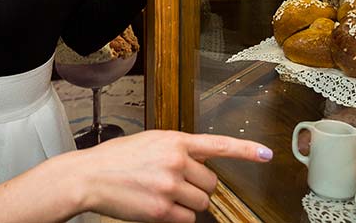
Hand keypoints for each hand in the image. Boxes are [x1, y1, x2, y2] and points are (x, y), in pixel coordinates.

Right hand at [78, 130, 272, 222]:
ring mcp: (169, 186)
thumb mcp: (150, 142)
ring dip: (188, 204)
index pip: (217, 144)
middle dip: (197, 187)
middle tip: (174, 185)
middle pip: (210, 183)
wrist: (89, 177)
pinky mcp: (161, 210)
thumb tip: (198, 164)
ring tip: (162, 195)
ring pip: (201, 203)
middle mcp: (175, 161)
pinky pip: (187, 220)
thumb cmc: (116, 160)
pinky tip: (158, 207)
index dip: (245, 151)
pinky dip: (177, 218)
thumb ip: (176, 149)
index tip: (267, 154)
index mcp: (174, 140)